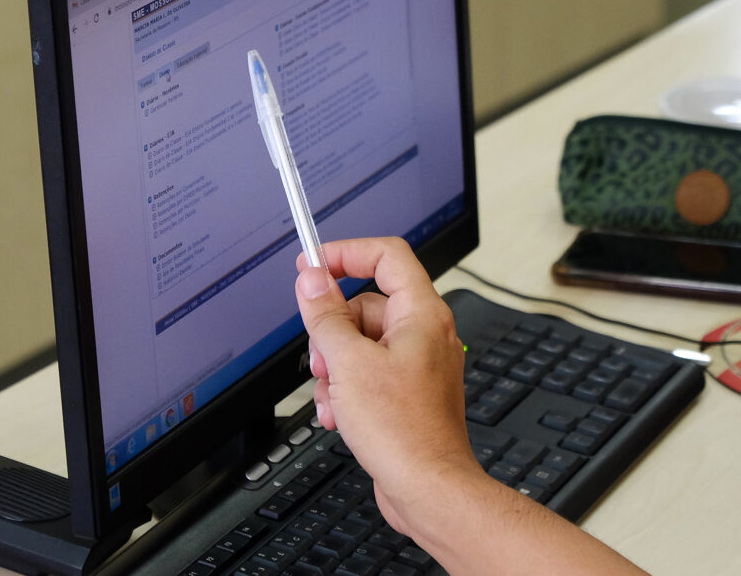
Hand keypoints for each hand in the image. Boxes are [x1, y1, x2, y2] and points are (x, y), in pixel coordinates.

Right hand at [294, 237, 477, 532]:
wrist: (427, 488)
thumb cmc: (404, 431)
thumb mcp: (348, 363)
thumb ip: (326, 316)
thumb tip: (313, 280)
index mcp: (421, 314)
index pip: (387, 255)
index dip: (347, 252)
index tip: (314, 262)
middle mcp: (425, 334)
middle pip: (365, 305)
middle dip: (333, 331)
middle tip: (321, 355)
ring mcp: (417, 364)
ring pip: (361, 343)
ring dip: (335, 368)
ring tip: (334, 396)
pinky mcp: (407, 392)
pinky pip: (367, 373)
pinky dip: (347, 390)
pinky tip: (339, 415)